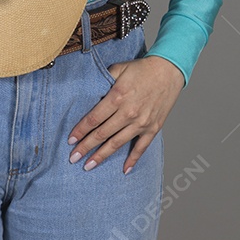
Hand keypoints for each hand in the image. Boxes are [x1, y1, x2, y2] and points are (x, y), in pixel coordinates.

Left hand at [66, 55, 184, 173]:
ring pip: (117, 143)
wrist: (168, 71)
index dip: (80, 130)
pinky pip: (141, 148)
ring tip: (88, 166)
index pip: (94, 118)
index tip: (70, 140)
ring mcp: (141, 123)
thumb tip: (89, 91)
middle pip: (102, 134)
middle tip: (73, 158)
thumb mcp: (119, 68)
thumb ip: (102, 80)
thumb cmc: (142, 69)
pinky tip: (124, 170)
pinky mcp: (153, 128)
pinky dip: (132, 160)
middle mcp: (128, 112)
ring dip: (101, 156)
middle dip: (85, 147)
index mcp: (117, 96)